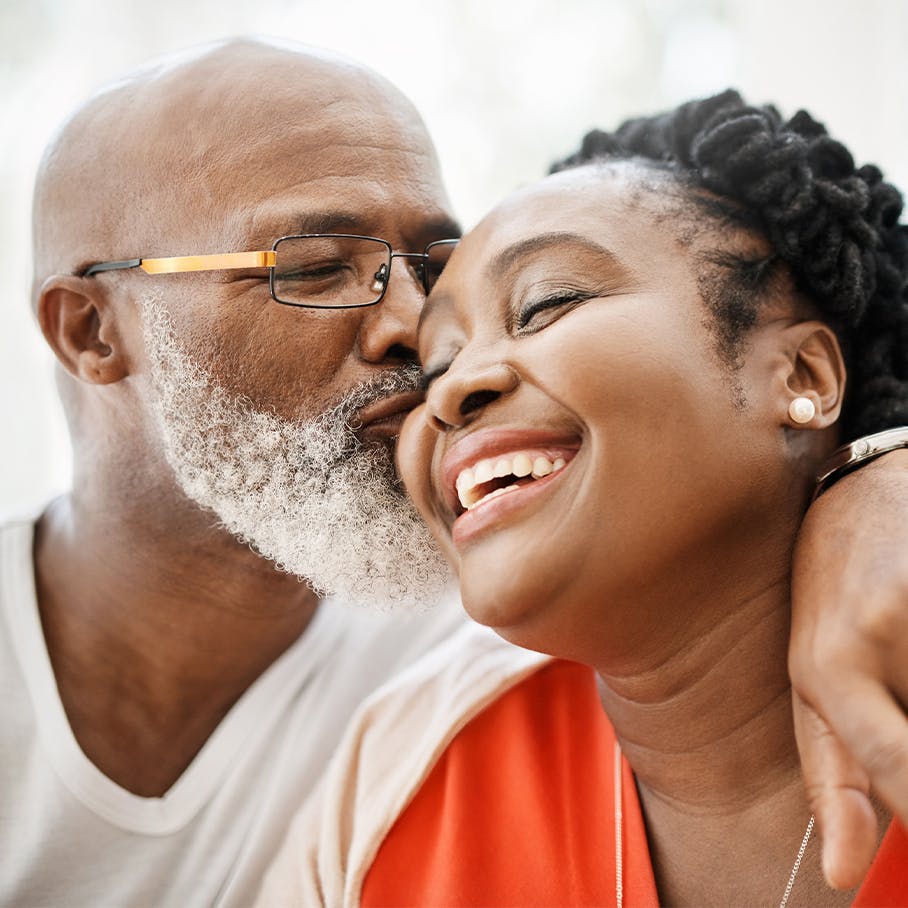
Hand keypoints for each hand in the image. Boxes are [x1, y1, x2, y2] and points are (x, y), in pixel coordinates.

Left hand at [789, 449, 907, 888]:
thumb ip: (832, 773)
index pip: (897, 768)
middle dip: (906, 723)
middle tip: (891, 678)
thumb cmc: (836, 589)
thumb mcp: (811, 675)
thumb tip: (838, 874)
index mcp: (827, 664)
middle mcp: (884, 629)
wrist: (874, 486)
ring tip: (899, 650)